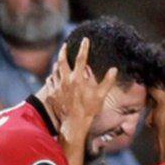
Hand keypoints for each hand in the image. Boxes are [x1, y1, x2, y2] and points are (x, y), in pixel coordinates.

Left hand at [49, 38, 116, 152]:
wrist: (73, 124)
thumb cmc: (88, 110)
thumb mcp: (101, 96)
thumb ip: (108, 81)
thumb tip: (114, 70)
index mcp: (78, 78)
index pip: (81, 58)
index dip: (84, 47)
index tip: (85, 40)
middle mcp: (65, 80)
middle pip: (62, 60)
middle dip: (63, 50)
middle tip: (65, 45)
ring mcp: (57, 86)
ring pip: (54, 70)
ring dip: (57, 64)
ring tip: (59, 61)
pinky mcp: (51, 94)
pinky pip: (49, 81)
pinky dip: (52, 77)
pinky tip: (53, 76)